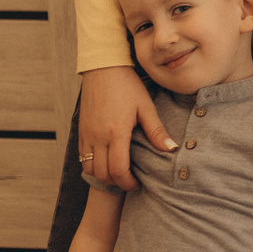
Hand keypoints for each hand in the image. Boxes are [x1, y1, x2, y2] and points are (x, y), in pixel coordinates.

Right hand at [79, 66, 171, 190]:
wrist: (103, 68)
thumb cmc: (127, 86)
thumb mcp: (145, 107)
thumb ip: (156, 131)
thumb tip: (172, 148)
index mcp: (116, 133)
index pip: (118, 170)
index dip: (128, 182)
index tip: (137, 182)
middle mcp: (98, 137)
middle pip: (102, 174)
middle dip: (116, 182)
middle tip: (129, 180)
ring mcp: (87, 135)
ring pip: (89, 169)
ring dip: (103, 175)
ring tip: (118, 171)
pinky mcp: (81, 131)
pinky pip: (82, 157)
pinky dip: (93, 164)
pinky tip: (106, 159)